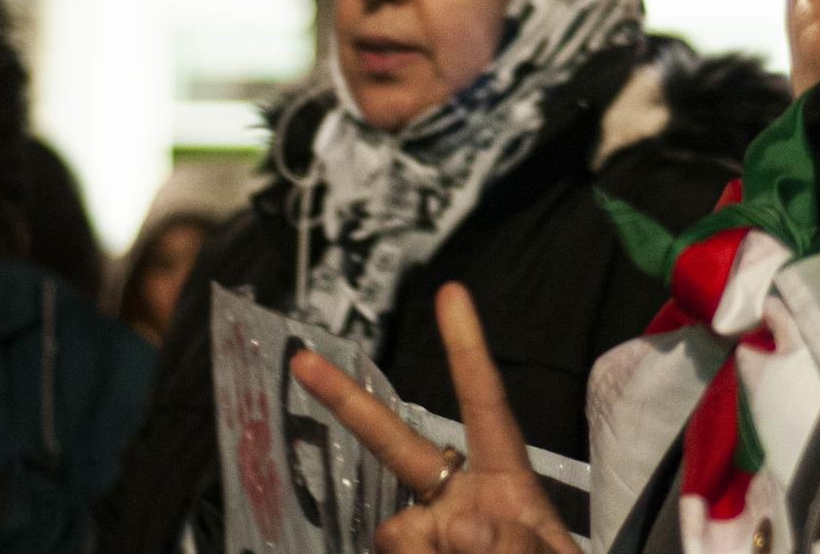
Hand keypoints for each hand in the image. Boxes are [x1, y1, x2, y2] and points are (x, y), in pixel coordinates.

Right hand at [291, 283, 577, 553]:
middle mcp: (458, 503)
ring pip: (395, 532)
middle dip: (349, 405)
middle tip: (303, 361)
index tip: (450, 292)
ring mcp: (429, 540)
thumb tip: (462, 521)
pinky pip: (392, 552)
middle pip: (399, 446)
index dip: (468, 350)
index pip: (487, 407)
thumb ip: (516, 547)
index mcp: (507, 484)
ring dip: (424, 551)